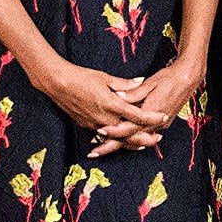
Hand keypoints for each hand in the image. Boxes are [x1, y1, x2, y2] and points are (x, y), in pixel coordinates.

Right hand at [42, 62, 166, 155]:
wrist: (58, 84)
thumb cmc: (81, 77)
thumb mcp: (105, 77)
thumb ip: (125, 84)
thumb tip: (141, 81)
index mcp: (112, 104)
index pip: (138, 115)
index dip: (152, 117)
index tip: (163, 116)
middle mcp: (105, 118)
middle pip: (131, 134)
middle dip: (146, 138)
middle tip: (158, 138)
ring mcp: (96, 125)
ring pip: (118, 140)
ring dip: (132, 143)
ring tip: (144, 144)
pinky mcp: (88, 126)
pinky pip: (106, 138)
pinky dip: (117, 141)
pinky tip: (124, 141)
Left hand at [89, 57, 203, 157]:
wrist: (189, 79)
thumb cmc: (169, 78)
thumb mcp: (150, 83)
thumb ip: (134, 92)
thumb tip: (119, 96)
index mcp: (151, 112)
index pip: (129, 127)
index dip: (113, 131)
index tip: (99, 132)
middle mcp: (155, 124)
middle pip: (129, 139)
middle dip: (111, 146)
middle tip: (93, 153)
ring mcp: (159, 126)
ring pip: (135, 140)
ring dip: (119, 145)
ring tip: (101, 148)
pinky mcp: (161, 125)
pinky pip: (143, 136)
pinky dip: (130, 140)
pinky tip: (119, 141)